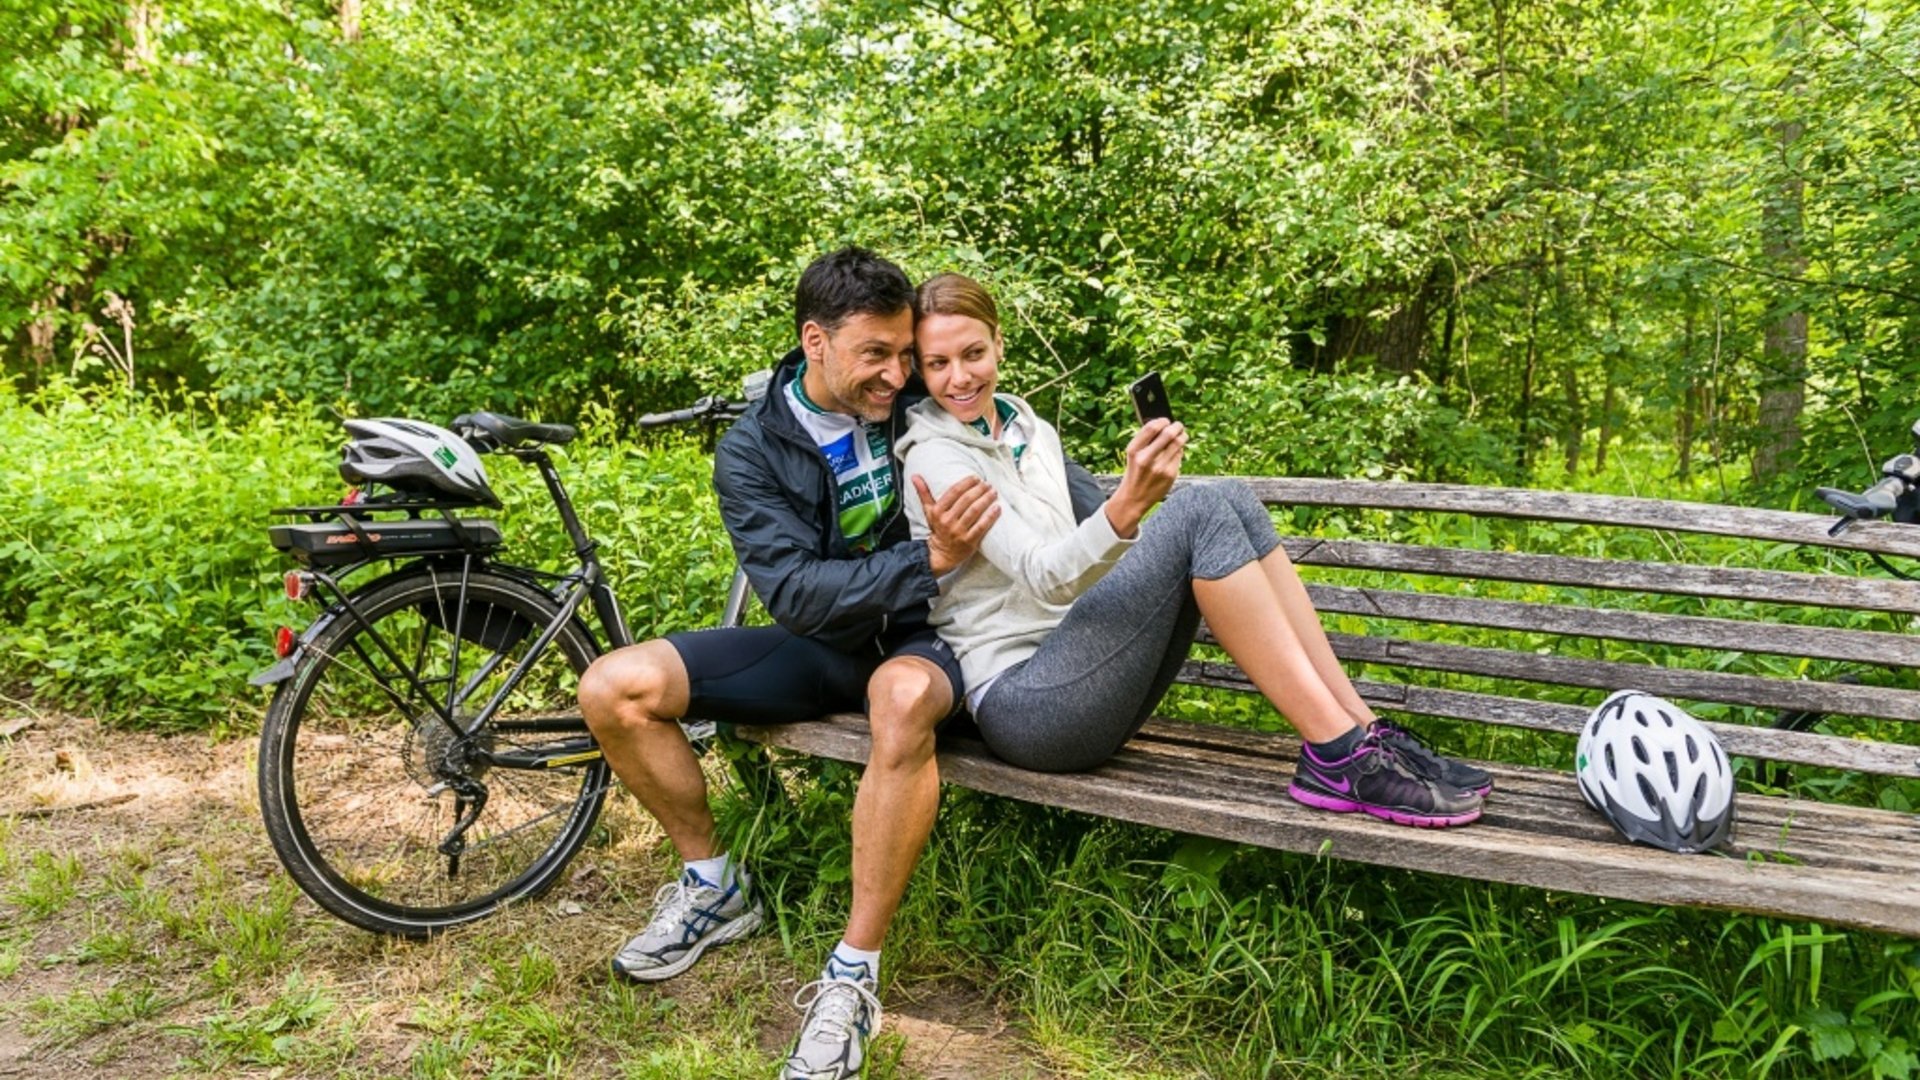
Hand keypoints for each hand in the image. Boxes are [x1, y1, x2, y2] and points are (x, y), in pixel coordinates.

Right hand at [914, 474, 1000, 575]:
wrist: (942, 553)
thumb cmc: (938, 528)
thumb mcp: (929, 511)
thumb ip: (923, 493)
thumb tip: (915, 476)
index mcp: (938, 512)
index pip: (953, 492)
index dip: (966, 483)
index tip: (976, 478)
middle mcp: (947, 521)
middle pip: (966, 500)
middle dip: (979, 490)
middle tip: (987, 484)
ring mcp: (959, 531)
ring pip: (975, 511)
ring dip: (986, 500)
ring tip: (993, 492)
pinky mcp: (969, 541)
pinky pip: (982, 526)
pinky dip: (990, 516)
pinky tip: (997, 508)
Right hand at [1106, 418, 1186, 537]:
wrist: (1134, 498)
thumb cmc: (1135, 472)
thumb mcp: (1133, 455)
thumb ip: (1145, 440)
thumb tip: (1164, 424)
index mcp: (1134, 450)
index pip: (1151, 428)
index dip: (1162, 421)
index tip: (1166, 420)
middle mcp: (1146, 458)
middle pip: (1169, 434)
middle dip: (1177, 426)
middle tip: (1179, 425)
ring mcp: (1160, 467)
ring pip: (1178, 444)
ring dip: (1182, 437)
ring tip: (1182, 435)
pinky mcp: (1170, 475)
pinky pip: (1179, 456)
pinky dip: (1179, 451)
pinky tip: (1175, 452)